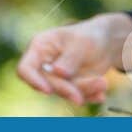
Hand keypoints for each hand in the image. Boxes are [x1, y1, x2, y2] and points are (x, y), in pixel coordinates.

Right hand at [16, 14, 130, 106]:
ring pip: (64, 93)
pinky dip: (89, 96)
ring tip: (103, 83)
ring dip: (85, 90)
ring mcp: (56, 78)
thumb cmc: (90, 35)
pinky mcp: (68, 87)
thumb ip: (70, 58)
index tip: (48, 91)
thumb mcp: (82, 42)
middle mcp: (44, 64)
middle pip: (48, 84)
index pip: (25, 68)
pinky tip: (100, 93)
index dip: (33, 81)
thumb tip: (57, 72)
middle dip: (69, 89)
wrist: (106, 42)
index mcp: (40, 47)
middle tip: (94, 85)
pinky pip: (76, 97)